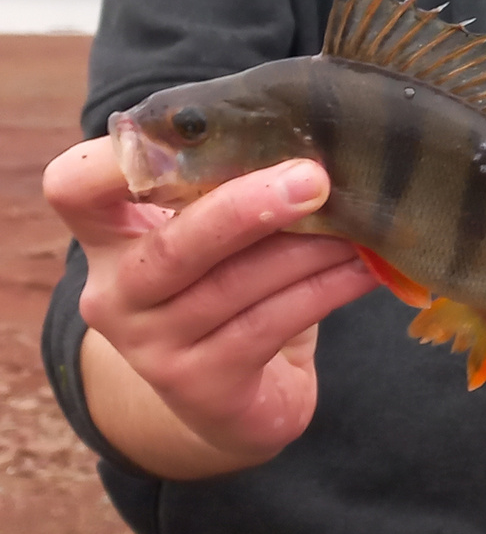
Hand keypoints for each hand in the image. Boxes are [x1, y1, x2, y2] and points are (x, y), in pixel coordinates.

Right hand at [43, 138, 377, 476]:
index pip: (74, 186)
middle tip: (315, 178)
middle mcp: (117, 293)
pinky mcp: (202, 387)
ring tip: (360, 222)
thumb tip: (317, 136)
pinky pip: (270, 325)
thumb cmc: (233, 288)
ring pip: (234, 286)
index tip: (192, 131)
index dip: (115, 157)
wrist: (238, 402)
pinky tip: (364, 268)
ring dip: (307, 250)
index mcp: (108, 238)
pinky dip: (325, 290)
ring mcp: (152, 347)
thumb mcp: (217, 237)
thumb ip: (231, 189)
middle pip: (173, 244)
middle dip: (246, 207)